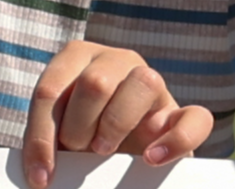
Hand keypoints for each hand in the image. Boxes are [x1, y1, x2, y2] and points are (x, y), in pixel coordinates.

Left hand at [18, 40, 213, 185]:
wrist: (118, 157)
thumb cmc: (79, 141)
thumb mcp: (58, 135)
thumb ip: (48, 140)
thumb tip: (39, 173)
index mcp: (78, 58)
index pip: (51, 90)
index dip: (42, 136)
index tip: (40, 176)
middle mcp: (117, 60)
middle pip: (95, 83)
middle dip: (78, 128)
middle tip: (78, 152)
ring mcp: (153, 83)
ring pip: (144, 81)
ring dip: (116, 125)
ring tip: (104, 151)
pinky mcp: (182, 113)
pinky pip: (195, 117)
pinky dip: (174, 139)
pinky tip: (152, 158)